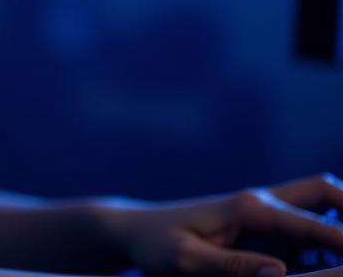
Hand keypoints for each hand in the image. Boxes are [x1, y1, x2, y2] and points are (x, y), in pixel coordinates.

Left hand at [111, 173, 342, 276]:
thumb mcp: (186, 262)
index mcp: (249, 209)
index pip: (314, 225)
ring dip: (342, 221)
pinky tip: (328, 262)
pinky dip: (328, 236)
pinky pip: (306, 224)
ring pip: (319, 203)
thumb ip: (232, 268)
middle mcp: (261, 202)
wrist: (136, 230)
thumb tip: (280, 272)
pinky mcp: (260, 225)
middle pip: (324, 191)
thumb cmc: (157, 246)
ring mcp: (262, 211)